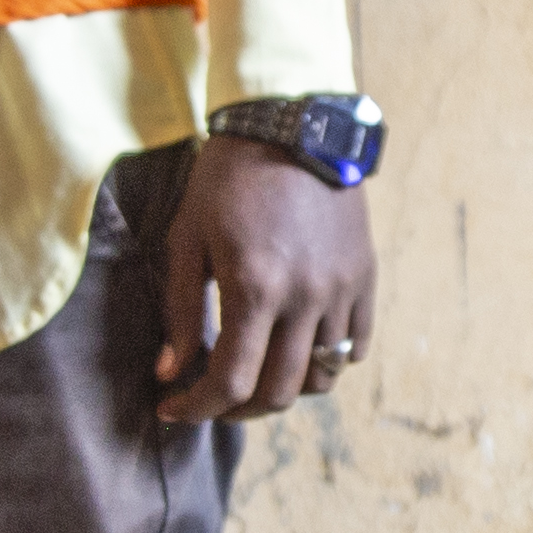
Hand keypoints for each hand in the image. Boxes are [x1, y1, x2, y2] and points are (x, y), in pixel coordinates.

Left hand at [156, 134, 375, 422]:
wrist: (292, 122)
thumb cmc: (227, 177)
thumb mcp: (187, 238)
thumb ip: (179, 311)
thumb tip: (169, 372)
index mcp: (255, 288)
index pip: (230, 383)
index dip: (197, 408)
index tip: (173, 408)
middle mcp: (305, 297)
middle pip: (278, 393)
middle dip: (238, 410)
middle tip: (214, 399)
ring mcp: (341, 289)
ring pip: (322, 377)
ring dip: (285, 389)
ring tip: (258, 375)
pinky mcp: (364, 276)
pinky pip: (356, 345)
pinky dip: (328, 362)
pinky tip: (298, 350)